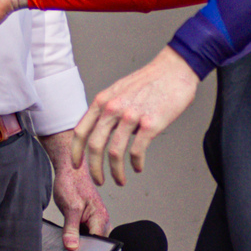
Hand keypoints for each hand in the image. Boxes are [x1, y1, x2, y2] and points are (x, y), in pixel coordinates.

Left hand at [42, 127, 110, 250]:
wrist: (69, 169)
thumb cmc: (72, 183)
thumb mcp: (70, 207)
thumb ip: (70, 228)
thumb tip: (72, 247)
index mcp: (101, 219)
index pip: (102, 246)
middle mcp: (101, 222)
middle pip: (98, 247)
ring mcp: (94, 222)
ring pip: (91, 243)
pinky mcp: (86, 222)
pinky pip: (84, 236)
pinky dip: (78, 243)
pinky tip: (69, 250)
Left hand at [72, 46, 200, 185]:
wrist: (174, 69)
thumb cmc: (149, 81)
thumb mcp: (119, 90)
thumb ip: (108, 109)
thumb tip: (103, 133)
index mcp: (102, 101)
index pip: (81, 131)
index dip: (75, 152)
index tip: (76, 165)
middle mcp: (113, 108)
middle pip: (95, 146)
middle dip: (94, 169)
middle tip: (98, 181)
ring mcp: (131, 116)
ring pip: (114, 153)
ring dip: (116, 172)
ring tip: (120, 181)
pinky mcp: (150, 124)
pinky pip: (136, 152)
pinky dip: (136, 164)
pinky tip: (138, 168)